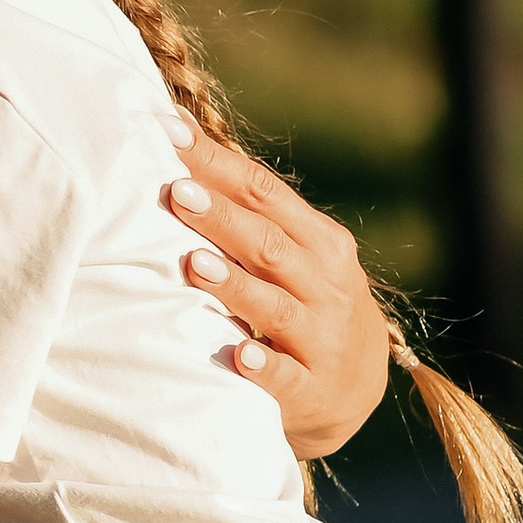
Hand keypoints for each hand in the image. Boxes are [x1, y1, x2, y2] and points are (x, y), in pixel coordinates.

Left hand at [165, 125, 389, 458]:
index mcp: (319, 242)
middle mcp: (326, 285)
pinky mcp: (312, 390)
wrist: (354, 391)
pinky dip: (263, 365)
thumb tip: (182, 159)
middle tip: (176, 190)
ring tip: (194, 263)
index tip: (168, 132)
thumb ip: (250, 217)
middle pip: (268, 243)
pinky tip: (238, 354)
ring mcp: (321, 339)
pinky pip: (286, 377)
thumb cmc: (308, 305)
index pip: (263, 192)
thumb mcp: (295, 257)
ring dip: (234, 285)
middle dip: (221, 217)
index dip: (216, 162)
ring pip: (275, 307)